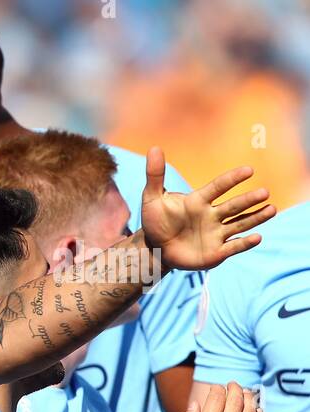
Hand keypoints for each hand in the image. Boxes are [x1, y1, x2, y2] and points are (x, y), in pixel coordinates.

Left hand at [140, 146, 274, 271]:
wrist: (155, 248)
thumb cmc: (155, 221)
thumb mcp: (151, 198)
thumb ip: (155, 175)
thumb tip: (154, 148)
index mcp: (199, 201)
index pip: (218, 187)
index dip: (232, 179)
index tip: (248, 170)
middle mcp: (212, 215)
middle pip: (234, 206)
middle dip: (249, 199)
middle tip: (264, 192)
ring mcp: (216, 233)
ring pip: (240, 224)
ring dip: (256, 217)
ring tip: (271, 209)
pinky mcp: (216, 252)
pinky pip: (233, 247)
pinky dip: (244, 243)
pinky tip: (257, 237)